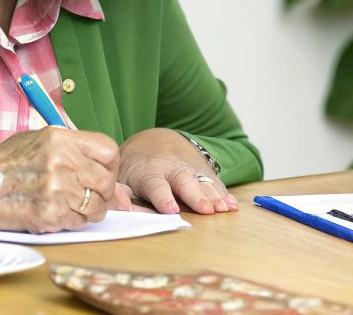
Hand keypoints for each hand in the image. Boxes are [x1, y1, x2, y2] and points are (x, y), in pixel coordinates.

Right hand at [0, 128, 121, 232]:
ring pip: (95, 207)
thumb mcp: (43, 142)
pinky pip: (77, 223)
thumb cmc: (10, 161)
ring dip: (87, 211)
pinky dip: (71, 222)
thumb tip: (117, 190)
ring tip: (68, 204)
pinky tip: (55, 212)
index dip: (110, 167)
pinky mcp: (48, 214)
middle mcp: (60, 161)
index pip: (109, 152)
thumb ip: (79, 156)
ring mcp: (55, 188)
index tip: (102, 175)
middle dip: (102, 194)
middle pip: (105, 182)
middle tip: (89, 196)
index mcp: (60, 138)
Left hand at [117, 128, 238, 215]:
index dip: (164, 198)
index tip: (172, 210)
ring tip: (224, 209)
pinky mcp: (203, 171)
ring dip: (214, 196)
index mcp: (150, 173)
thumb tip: (120, 207)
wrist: (153, 142)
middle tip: (207, 210)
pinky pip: (215, 182)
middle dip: (197, 196)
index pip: (157, 186)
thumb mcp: (121, 178)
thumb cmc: (134, 168)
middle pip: (186, 182)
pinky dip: (224, 194)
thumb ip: (121, 194)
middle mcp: (172, 169)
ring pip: (203, 181)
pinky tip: (232, 205)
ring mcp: (190, 168)